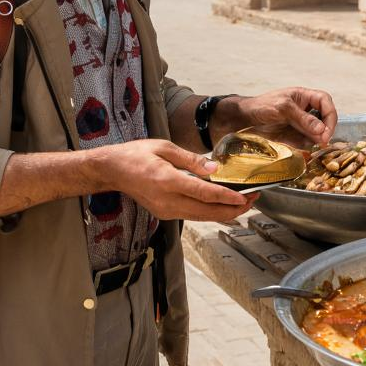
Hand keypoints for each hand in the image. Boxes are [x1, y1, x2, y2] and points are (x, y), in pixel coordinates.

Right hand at [95, 139, 257, 221]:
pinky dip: (211, 212)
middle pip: (207, 212)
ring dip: (225, 212)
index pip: (204, 193)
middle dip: (233, 209)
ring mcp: (166, 210)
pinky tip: (223, 205)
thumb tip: (214, 167)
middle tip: (254, 200)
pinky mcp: (165, 214)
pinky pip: (193, 216)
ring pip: (202, 217)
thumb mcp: (165, 147)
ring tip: (244, 203)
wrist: (112, 171)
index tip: (244, 197)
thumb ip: (190, 159)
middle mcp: (168, 201)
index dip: (227, 197)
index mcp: (168, 181)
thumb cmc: (136, 154)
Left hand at [229, 87, 338, 147]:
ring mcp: (300, 124)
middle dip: (326, 130)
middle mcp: (305, 110)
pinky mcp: (294, 136)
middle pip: (325, 118)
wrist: (243, 120)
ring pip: (317, 132)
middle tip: (322, 142)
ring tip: (313, 145)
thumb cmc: (261, 106)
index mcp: (304, 97)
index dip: (330, 115)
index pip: (325, 102)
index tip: (327, 130)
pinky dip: (307, 146)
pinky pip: (307, 142)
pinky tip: (302, 147)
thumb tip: (322, 130)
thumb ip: (303, 118)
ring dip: (317, 139)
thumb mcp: (283, 108)